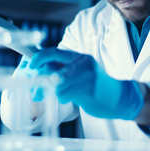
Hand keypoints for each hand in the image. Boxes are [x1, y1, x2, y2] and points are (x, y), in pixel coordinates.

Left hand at [29, 48, 143, 119]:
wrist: (118, 97)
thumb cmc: (96, 85)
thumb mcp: (83, 70)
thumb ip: (66, 67)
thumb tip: (41, 68)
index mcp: (80, 57)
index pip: (54, 52)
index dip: (40, 58)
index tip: (31, 65)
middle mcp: (82, 65)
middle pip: (51, 70)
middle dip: (41, 81)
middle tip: (36, 91)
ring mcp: (85, 77)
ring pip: (56, 85)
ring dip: (55, 93)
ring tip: (65, 95)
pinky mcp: (87, 91)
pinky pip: (64, 95)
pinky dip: (64, 98)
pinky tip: (74, 98)